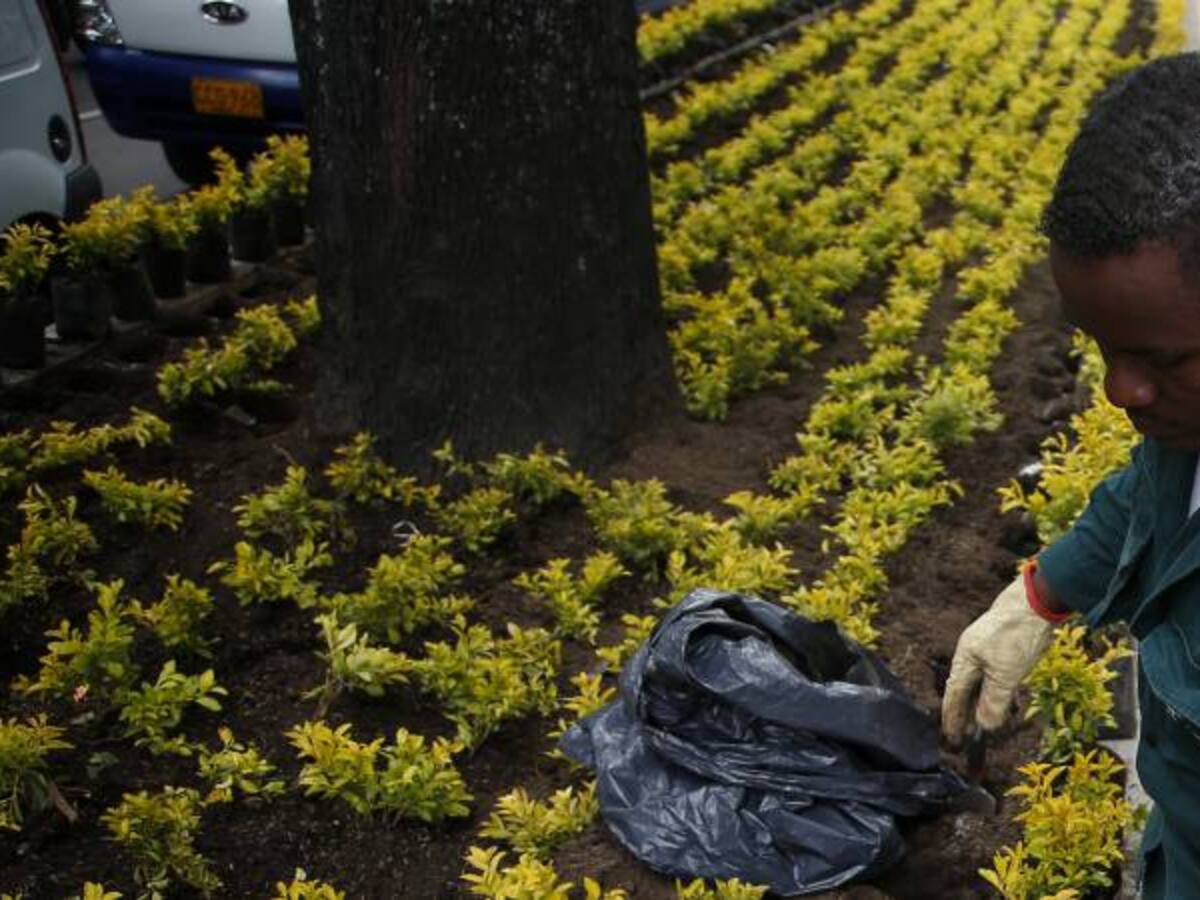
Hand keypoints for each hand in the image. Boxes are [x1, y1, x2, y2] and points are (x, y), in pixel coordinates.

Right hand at [941, 573, 1057, 745]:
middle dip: (963, 713)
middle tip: (964, 736)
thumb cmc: (1016, 636)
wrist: (1033, 601)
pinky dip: (991, 690)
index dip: (953, 717)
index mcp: (965, 659)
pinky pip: (990, 674)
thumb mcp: (1006, 674)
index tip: (952, 738)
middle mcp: (970, 653)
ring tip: (980, 722)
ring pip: (978, 682)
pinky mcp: (1000, 645)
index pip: (954, 695)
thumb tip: (984, 726)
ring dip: (978, 703)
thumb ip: (994, 700)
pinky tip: (999, 696)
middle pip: (963, 689)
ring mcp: (985, 648)